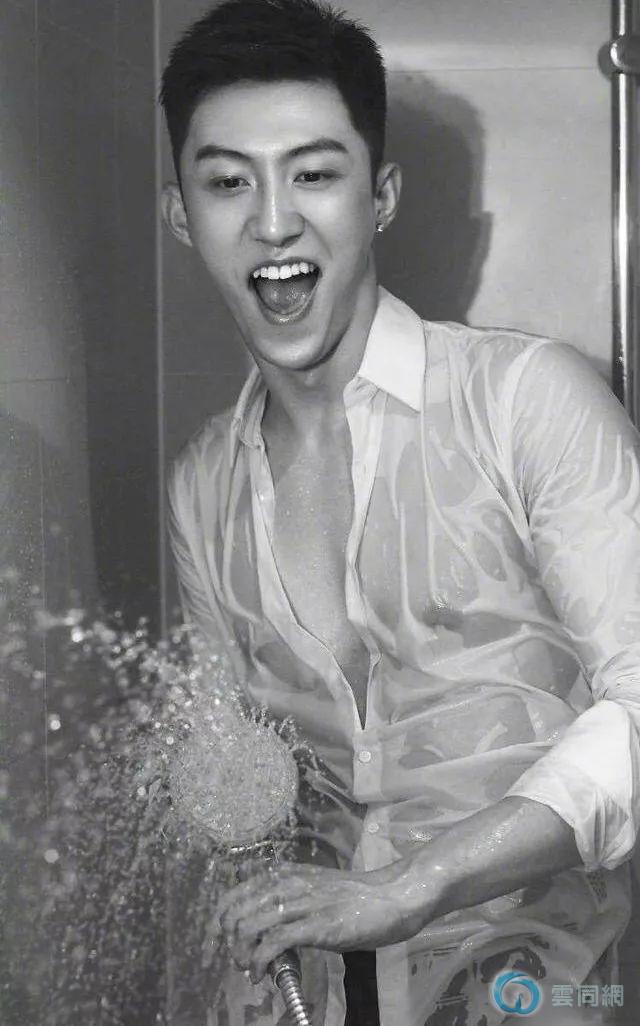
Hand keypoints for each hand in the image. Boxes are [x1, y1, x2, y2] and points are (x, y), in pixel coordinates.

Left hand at [216, 858, 445, 982]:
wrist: (392, 897)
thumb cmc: (357, 895)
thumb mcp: (316, 884)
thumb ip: (291, 893)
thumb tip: (265, 912)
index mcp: (288, 873)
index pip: (238, 890)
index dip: (224, 916)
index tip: (227, 936)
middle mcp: (290, 884)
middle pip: (238, 910)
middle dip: (230, 939)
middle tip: (239, 957)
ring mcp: (302, 904)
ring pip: (251, 925)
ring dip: (242, 953)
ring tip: (248, 967)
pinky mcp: (316, 926)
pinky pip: (274, 943)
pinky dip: (260, 961)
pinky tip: (261, 972)